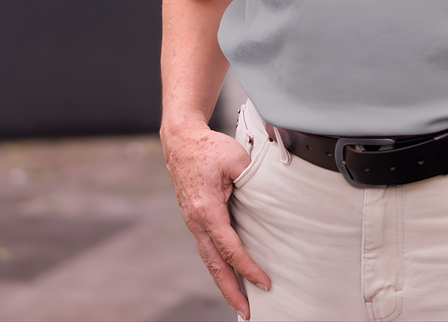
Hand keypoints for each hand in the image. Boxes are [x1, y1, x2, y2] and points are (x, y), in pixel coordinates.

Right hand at [161, 120, 270, 319]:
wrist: (181, 141)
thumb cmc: (208, 148)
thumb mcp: (235, 157)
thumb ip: (251, 176)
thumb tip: (265, 193)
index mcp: (207, 211)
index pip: (230, 249)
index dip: (248, 268)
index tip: (264, 283)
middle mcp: (197, 222)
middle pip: (214, 265)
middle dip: (231, 291)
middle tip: (247, 312)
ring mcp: (194, 222)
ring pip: (209, 260)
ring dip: (224, 282)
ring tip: (240, 303)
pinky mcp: (195, 219)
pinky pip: (207, 248)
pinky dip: (218, 265)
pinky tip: (229, 274)